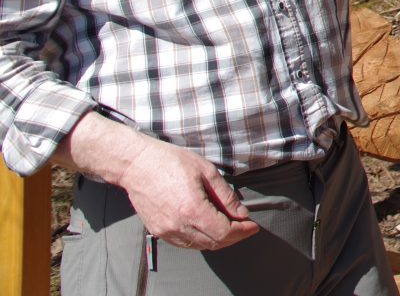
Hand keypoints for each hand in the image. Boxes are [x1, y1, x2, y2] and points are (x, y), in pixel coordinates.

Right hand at [118, 135, 259, 250]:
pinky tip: (209, 227)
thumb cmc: (171, 162)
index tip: (253, 226)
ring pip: (200, 245)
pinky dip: (201, 239)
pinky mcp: (158, 232)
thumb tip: (242, 214)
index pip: (225, 232)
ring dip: (218, 240)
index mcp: (192, 209)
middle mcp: (178, 226)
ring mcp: (166, 231)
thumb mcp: (207, 172)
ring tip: (230, 226)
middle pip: (214, 243)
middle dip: (234, 237)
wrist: (137, 165)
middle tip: (245, 226)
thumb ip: (226, 196)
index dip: (242, 231)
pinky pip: (185, 243)